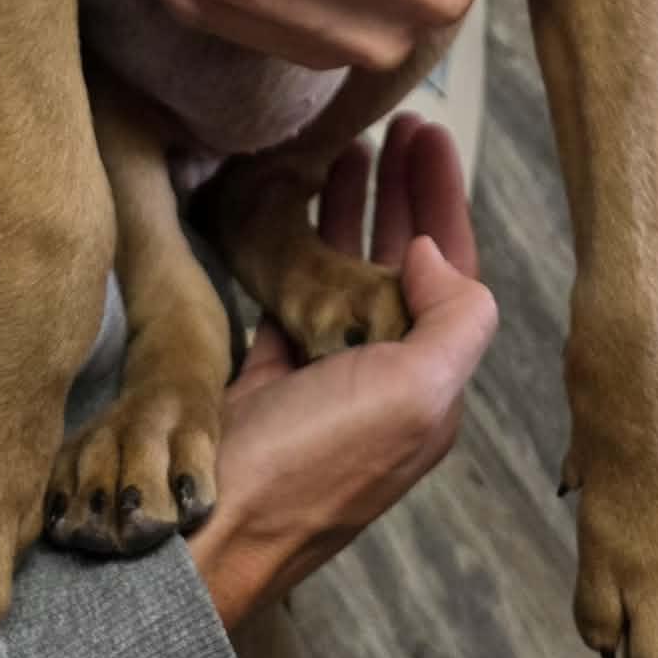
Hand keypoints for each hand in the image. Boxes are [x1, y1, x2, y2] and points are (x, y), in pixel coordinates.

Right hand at [187, 114, 496, 629]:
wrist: (205, 534)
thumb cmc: (312, 464)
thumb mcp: (415, 394)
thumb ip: (452, 320)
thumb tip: (433, 254)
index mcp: (429, 384)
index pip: (452, 270)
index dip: (443, 198)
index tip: (428, 133)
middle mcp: (383, 379)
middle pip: (403, 262)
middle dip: (404, 191)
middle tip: (394, 123)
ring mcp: (322, 376)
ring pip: (348, 271)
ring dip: (353, 207)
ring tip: (347, 146)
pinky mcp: (267, 376)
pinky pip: (293, 292)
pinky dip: (297, 244)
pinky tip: (288, 206)